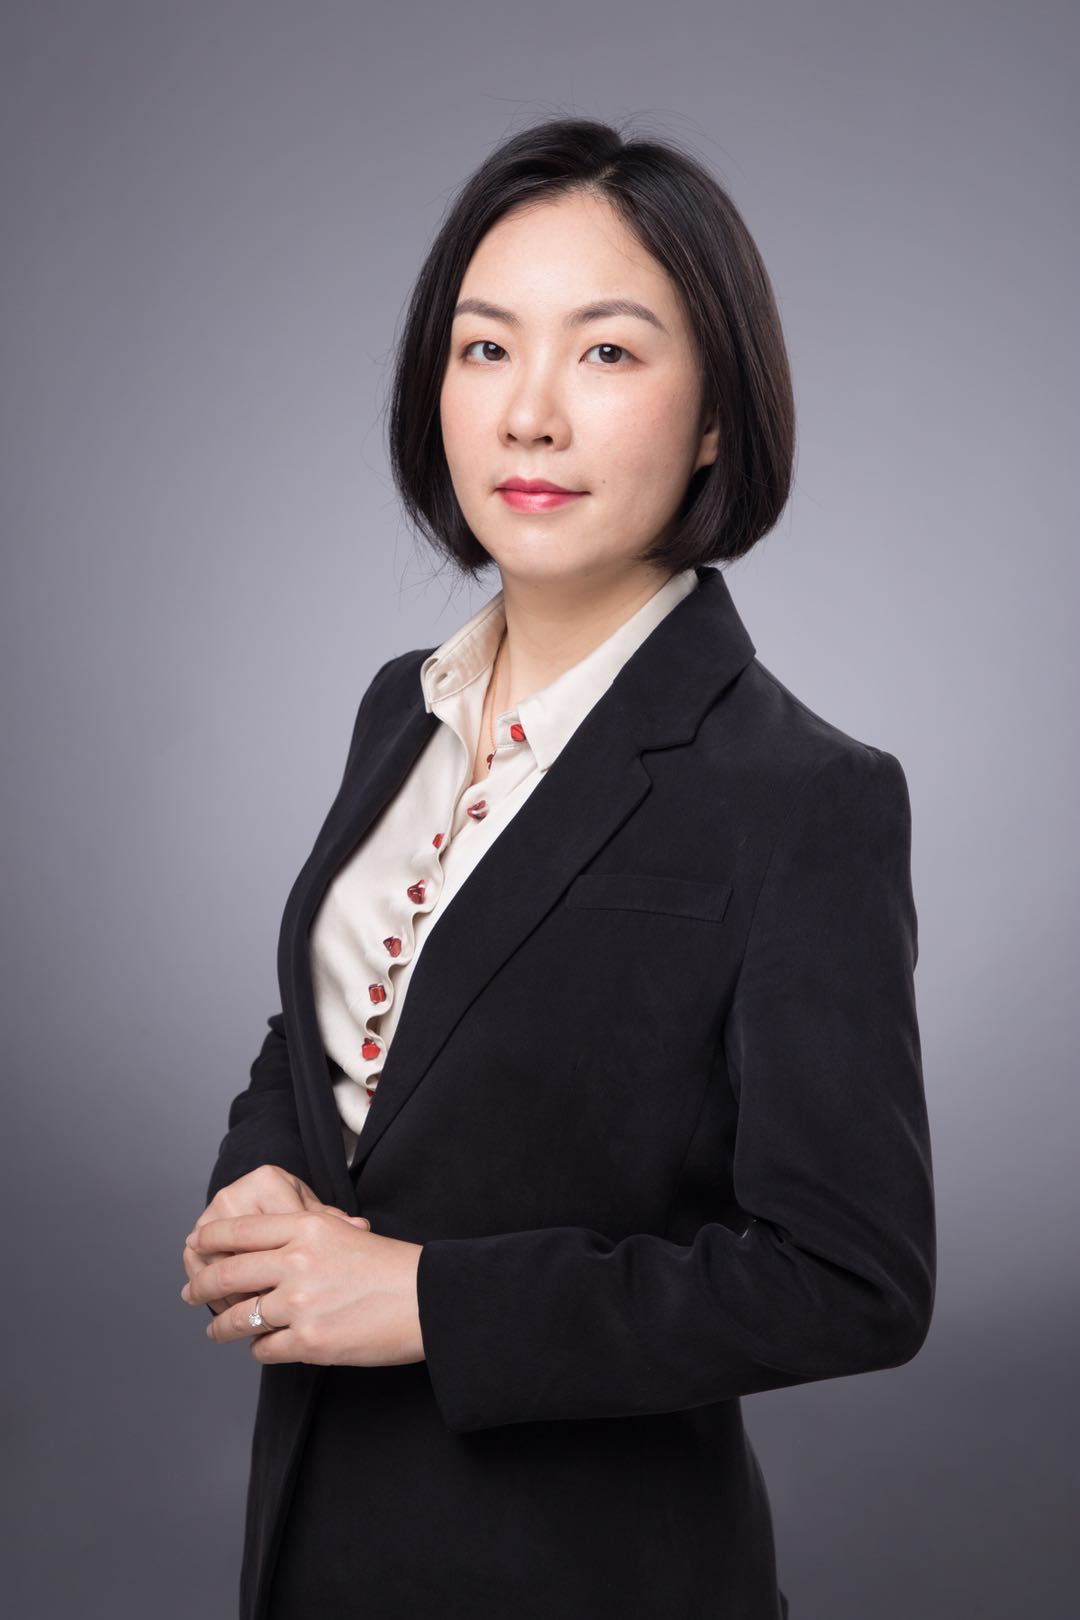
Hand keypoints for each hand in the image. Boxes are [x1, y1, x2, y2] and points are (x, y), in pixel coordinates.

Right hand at [181, 1165, 369, 1315]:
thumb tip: (360, 1227)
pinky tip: (235, 1314)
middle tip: (268, 1315)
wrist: (271, 1209)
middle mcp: (233, 1194)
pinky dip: (217, 1296)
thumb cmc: (303, 1218)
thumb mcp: (319, 1220)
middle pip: (238, 1252)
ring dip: (230, 1297)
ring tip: (250, 1320)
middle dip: (251, 1288)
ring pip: (214, 1266)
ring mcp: (209, 1218)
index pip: (272, 1233)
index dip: (287, 1266)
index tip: (302, 1291)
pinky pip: (201, 1273)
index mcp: (267, 1182)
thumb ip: (335, 1225)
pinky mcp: (196, 1240)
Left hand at [182, 1209, 424, 1366]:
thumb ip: (299, 1237)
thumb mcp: (342, 1232)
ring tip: (217, 1330)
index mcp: (305, 1228)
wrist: (425, 1300)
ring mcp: (299, 1303)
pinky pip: (263, 1348)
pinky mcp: (307, 1342)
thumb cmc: (389, 1266)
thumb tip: (259, 1249)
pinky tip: (263, 1346)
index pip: (239, 1230)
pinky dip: (258, 1348)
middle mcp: (296, 1261)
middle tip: (191, 1291)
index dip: (211, 1239)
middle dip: (201, 1284)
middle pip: (227, 1272)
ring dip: (222, 1326)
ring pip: (238, 1317)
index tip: (197, 1244)